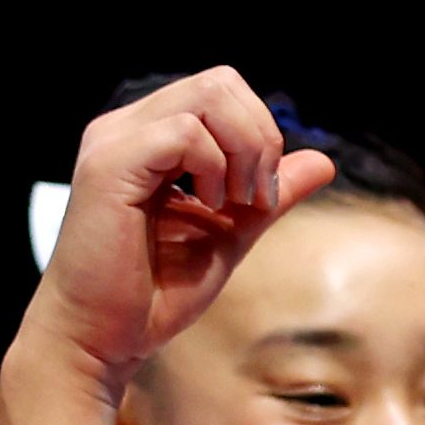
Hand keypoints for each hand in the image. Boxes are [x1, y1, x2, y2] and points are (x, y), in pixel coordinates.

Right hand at [23, 69, 336, 386]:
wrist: (100, 341)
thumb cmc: (151, 295)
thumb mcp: (228, 234)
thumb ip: (268, 195)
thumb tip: (324, 161)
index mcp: (147, 137)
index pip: (223, 92)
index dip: (260, 134)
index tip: (260, 197)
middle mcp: (125, 128)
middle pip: (221, 82)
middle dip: (259, 137)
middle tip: (254, 197)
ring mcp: (113, 142)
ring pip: (209, 95)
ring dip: (243, 150)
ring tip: (231, 202)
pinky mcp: (108, 167)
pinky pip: (184, 132)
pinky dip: (213, 166)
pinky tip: (206, 206)